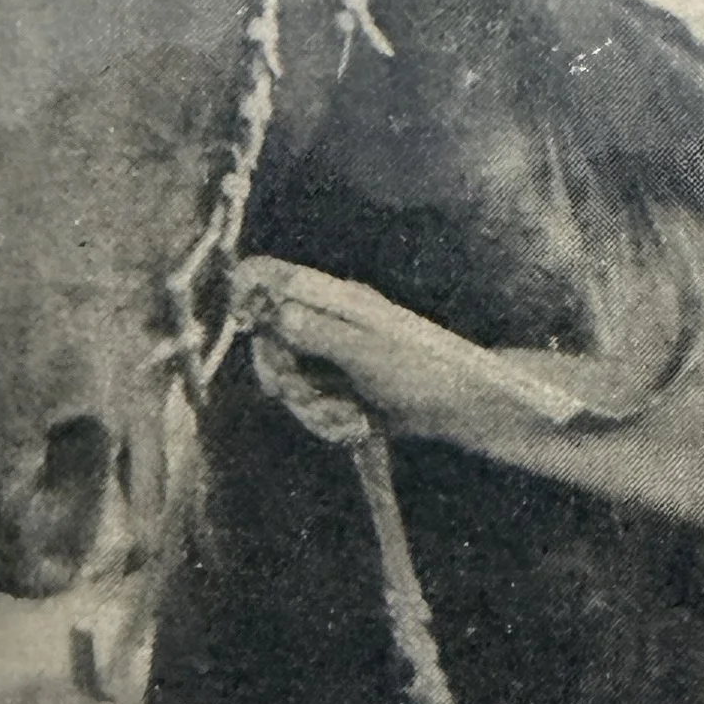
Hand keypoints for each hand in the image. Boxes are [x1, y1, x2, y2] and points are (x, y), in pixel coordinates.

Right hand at [236, 258, 442, 441]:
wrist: (461, 409)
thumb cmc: (424, 369)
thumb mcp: (367, 351)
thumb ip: (319, 332)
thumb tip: (274, 314)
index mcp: (336, 300)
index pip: (275, 277)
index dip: (248, 293)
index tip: (242, 321)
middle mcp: (327, 324)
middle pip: (269, 341)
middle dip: (280, 374)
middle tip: (298, 390)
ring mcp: (331, 359)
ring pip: (289, 382)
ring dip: (312, 408)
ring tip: (347, 416)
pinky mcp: (339, 391)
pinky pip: (311, 408)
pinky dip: (329, 423)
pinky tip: (358, 426)